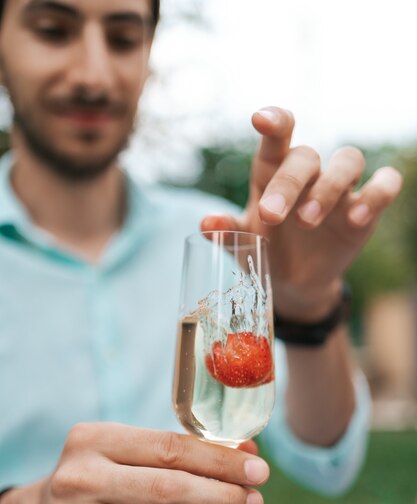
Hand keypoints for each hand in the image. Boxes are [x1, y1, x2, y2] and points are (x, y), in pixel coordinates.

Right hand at [0, 424, 268, 503]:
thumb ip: (185, 451)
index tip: (258, 470)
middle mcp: (79, 477)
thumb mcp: (134, 450)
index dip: (220, 461)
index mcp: (95, 438)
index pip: (170, 447)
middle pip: (167, 489)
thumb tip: (249, 456)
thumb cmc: (105, 473)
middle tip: (254, 502)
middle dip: (221, 496)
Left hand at [201, 106, 402, 321]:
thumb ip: (226, 233)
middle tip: (272, 216)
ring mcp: (340, 189)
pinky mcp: (366, 209)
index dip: (274, 121)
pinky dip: (377, 194)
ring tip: (307, 222)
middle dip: (288, 184)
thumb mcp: (241, 244)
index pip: (278, 136)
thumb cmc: (264, 252)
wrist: (292, 284)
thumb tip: (206, 223)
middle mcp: (308, 174)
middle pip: (306, 156)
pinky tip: (358, 218)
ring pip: (347, 160)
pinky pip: (385, 184)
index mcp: (273, 173)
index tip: (261, 120)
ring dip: (329, 187)